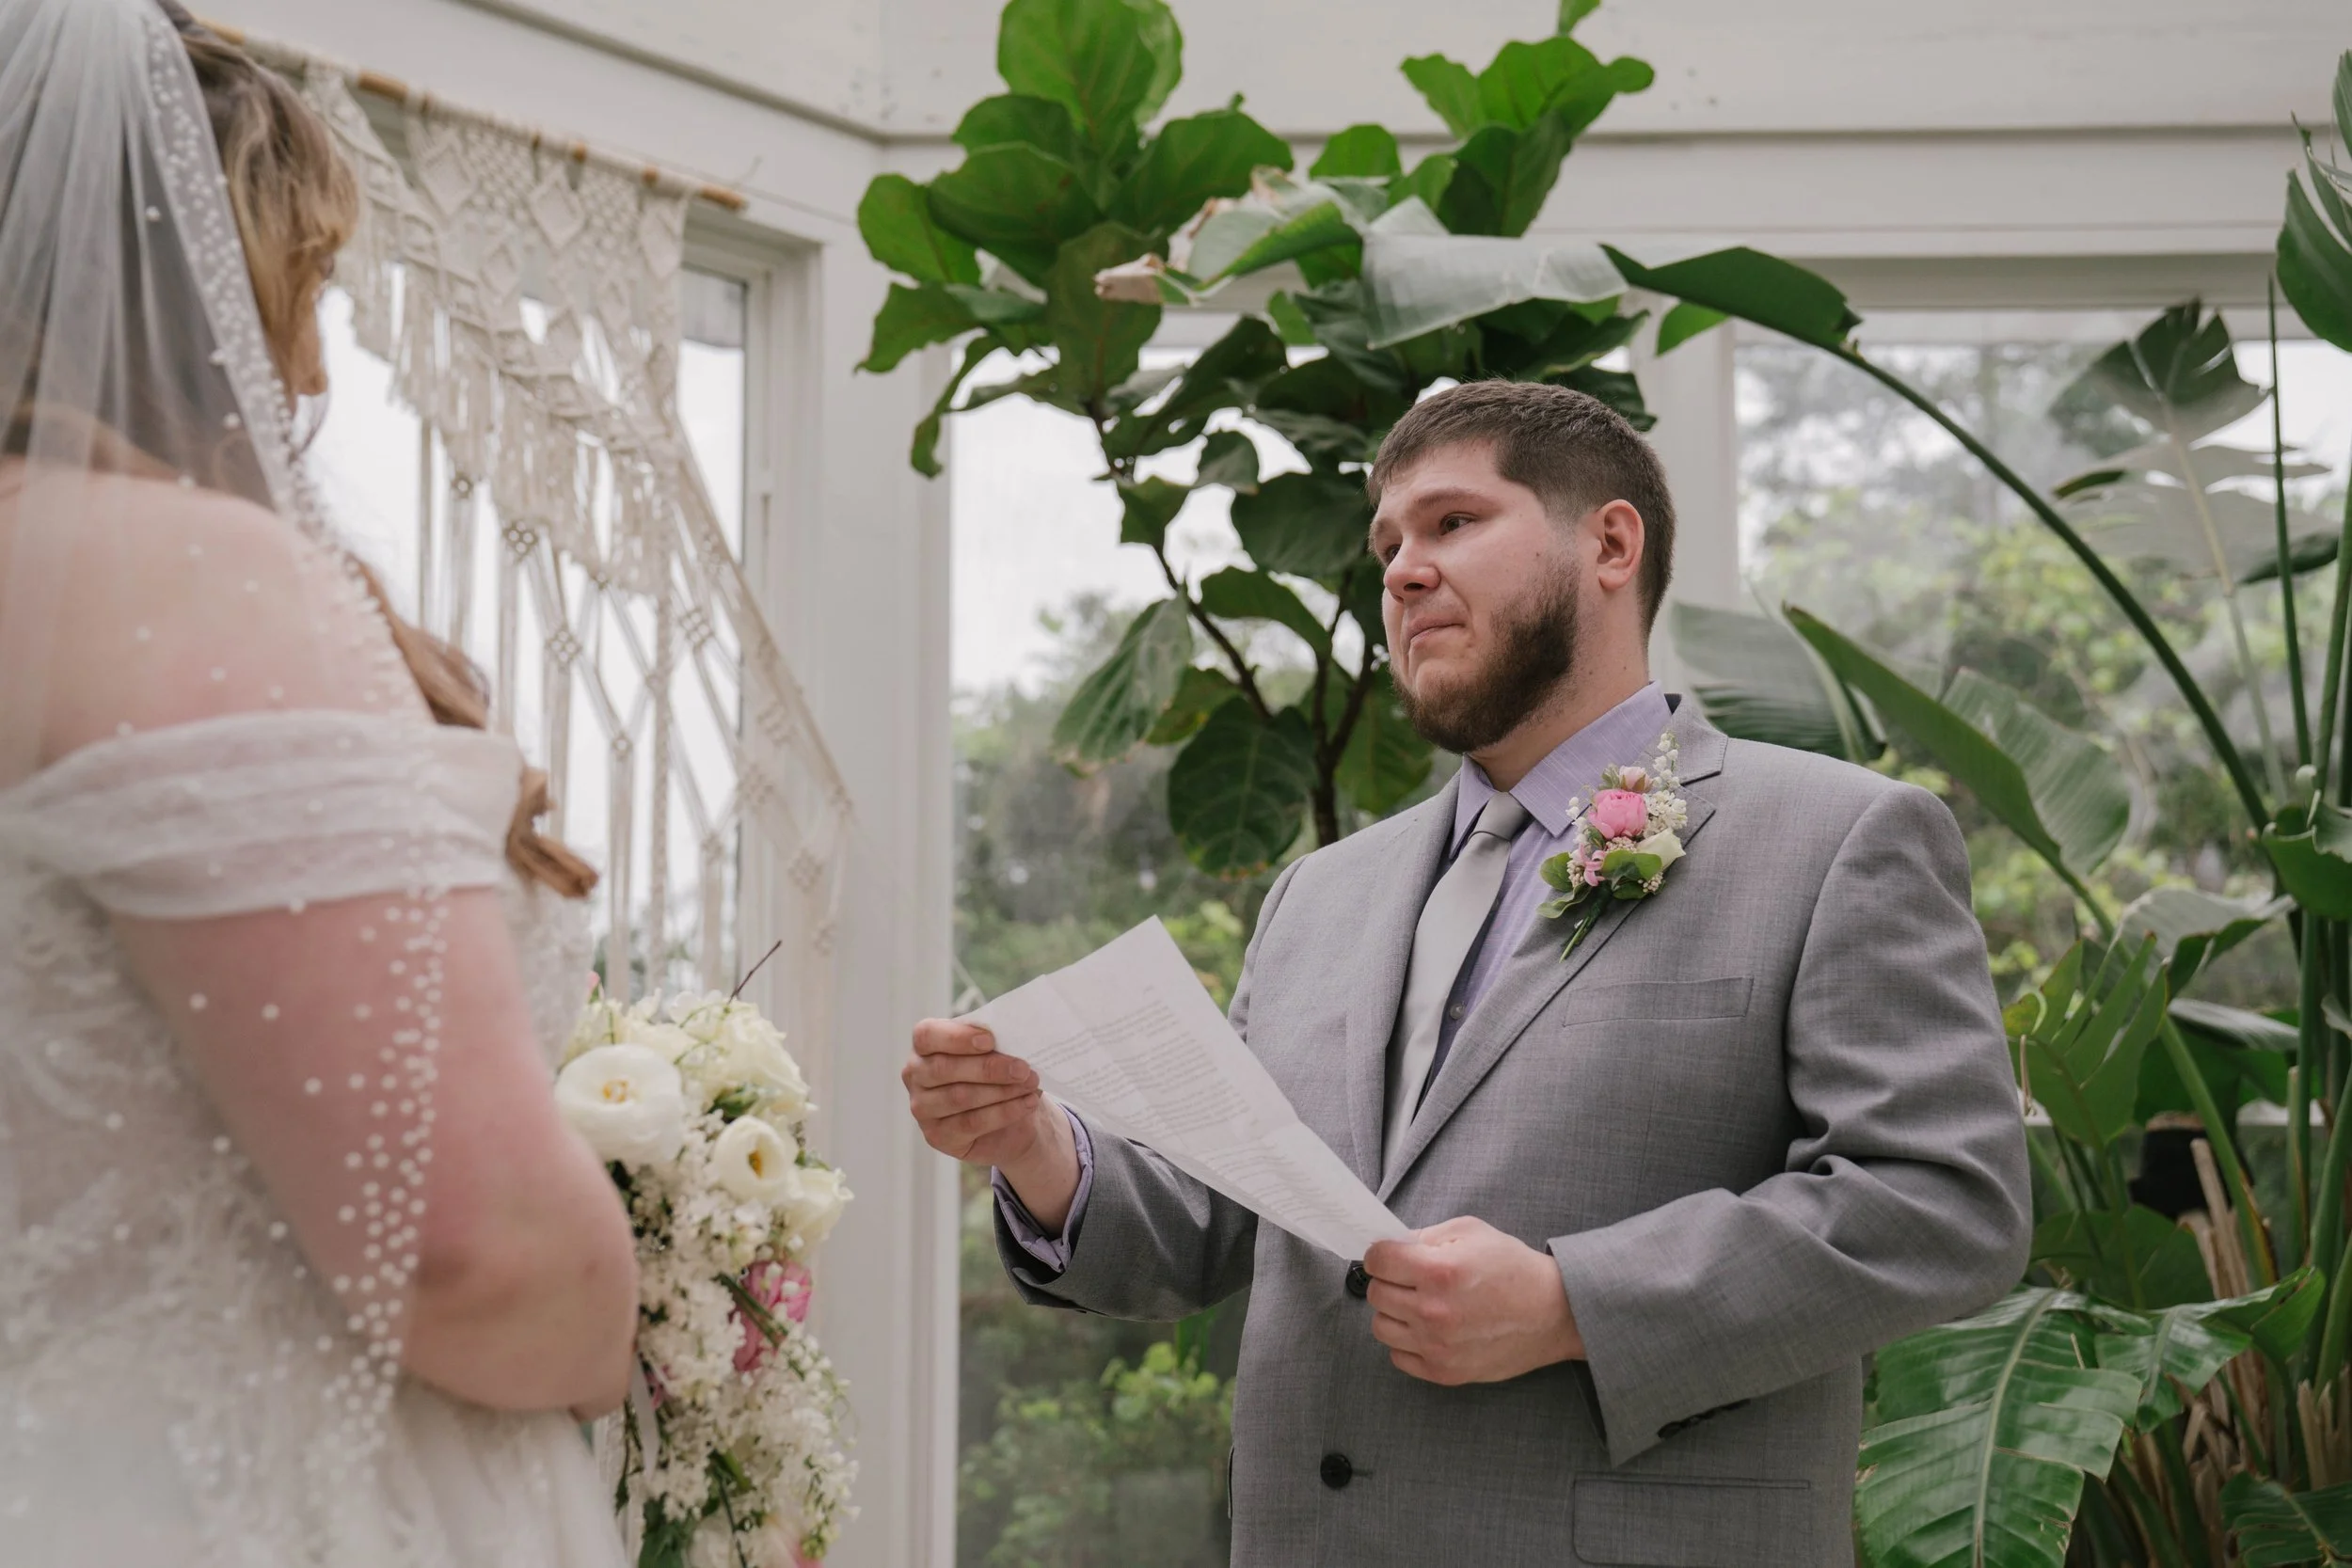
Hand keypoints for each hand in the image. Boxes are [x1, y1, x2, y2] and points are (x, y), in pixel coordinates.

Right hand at [902, 1019, 1079, 1227]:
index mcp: (924, 1045)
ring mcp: (922, 1108)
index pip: (926, 1035)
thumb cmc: (998, 1070)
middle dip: (988, 1068)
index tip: (990, 1040)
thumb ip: (994, 1040)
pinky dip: (1004, 1112)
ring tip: (1030, 1085)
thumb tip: (1012, 1036)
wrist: (1010, 1112)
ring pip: (959, 1097)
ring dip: (1001, 1091)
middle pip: (943, 1069)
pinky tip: (1027, 1103)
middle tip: (1023, 1068)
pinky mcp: (938, 1136)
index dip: (956, 1037)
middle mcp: (915, 1075)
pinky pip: (971, 1123)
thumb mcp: (996, 1049)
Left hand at [1362, 1216, 1583, 1385]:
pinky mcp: (1444, 1372)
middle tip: (1408, 1278)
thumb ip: (1426, 1236)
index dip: (1381, 1253)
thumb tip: (1392, 1246)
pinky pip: (1398, 1357)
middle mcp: (1433, 1311)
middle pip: (1375, 1293)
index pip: (1377, 1260)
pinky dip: (1406, 1342)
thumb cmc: (1514, 1268)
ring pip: (1381, 1327)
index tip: (1390, 1256)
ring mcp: (1437, 1346)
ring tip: (1417, 1304)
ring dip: (1393, 1312)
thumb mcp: (1472, 1232)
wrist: (1553, 1313)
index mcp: (1439, 1271)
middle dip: (1388, 1280)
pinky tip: (1426, 1329)